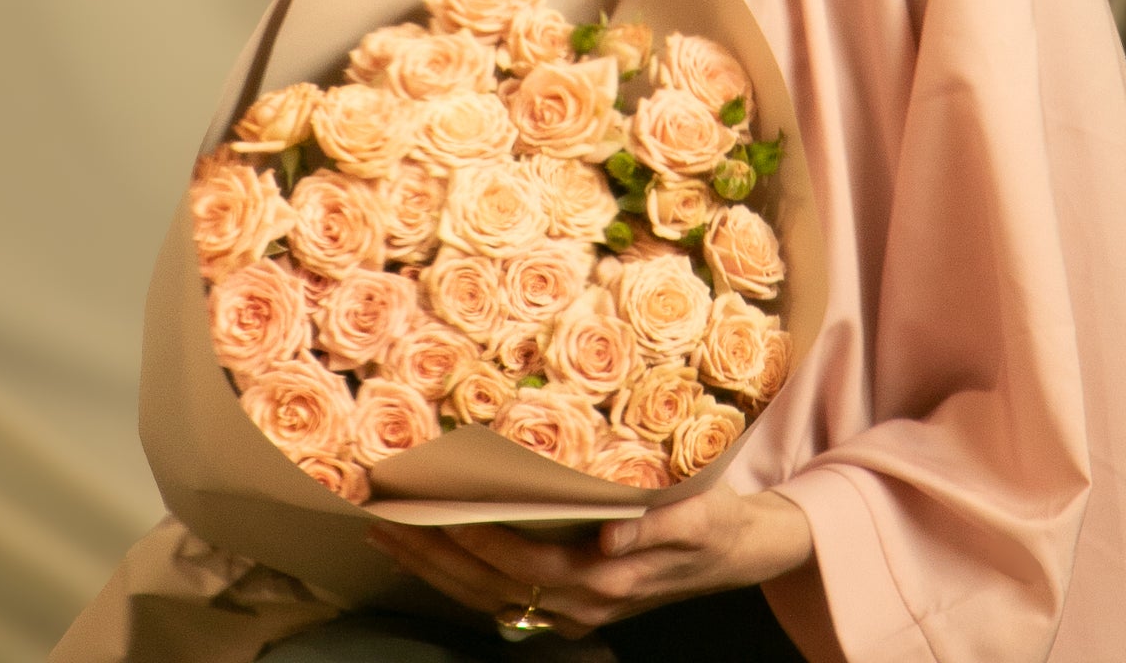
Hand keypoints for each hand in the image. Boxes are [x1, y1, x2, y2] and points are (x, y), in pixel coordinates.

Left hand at [363, 485, 813, 638]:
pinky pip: (504, 599)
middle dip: (434, 559)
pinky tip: (435, 558)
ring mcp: (575, 613)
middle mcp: (583, 606)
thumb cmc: (718, 521)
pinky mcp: (573, 606)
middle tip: (384, 523)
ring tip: (390, 539)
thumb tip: (609, 535)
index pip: (525, 564)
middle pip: (492, 588)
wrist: (741, 552)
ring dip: (436, 573)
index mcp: (608, 582)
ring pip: (490, 599)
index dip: (478, 540)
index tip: (436, 512)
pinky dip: (461, 580)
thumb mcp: (699, 514)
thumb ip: (655, 527)